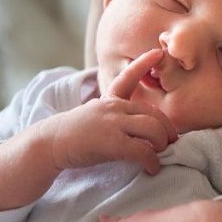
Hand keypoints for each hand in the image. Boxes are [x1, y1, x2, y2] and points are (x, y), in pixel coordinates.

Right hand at [42, 49, 176, 173]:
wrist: (48, 145)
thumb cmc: (73, 135)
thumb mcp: (94, 115)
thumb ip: (116, 114)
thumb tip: (140, 125)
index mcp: (110, 100)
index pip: (128, 78)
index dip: (144, 64)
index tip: (157, 53)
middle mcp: (113, 107)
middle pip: (153, 113)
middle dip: (167, 128)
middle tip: (173, 140)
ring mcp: (113, 123)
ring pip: (153, 129)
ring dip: (162, 143)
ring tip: (162, 152)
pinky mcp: (111, 143)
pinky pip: (142, 150)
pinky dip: (152, 161)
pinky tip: (152, 168)